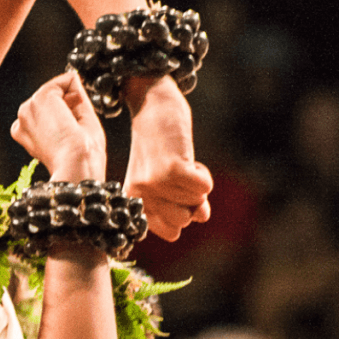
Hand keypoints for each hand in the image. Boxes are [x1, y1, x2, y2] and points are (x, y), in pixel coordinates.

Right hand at [11, 71, 105, 180]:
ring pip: (59, 89)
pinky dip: (78, 92)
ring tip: (71, 125)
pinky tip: (72, 114)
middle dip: (68, 107)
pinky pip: (67, 80)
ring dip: (72, 102)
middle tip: (72, 130)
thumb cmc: (79, 158)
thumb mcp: (75, 128)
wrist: (75, 164)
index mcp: (27, 134)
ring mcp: (28, 108)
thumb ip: (71, 102)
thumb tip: (72, 77)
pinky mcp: (40, 98)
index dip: (67, 118)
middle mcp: (22, 122)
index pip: (50, 112)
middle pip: (53, 98)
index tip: (70, 135)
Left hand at [123, 76, 212, 240]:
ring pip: (196, 202)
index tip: (175, 194)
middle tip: (181, 177)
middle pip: (184, 221)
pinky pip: (203, 188)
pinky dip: (204, 174)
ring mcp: (154, 183)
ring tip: (183, 162)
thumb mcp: (163, 179)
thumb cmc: (159, 145)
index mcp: (134, 202)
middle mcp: (141, 195)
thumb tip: (203, 216)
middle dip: (191, 202)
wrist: (150, 105)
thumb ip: (181, 204)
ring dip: (198, 183)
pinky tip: (191, 159)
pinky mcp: (171, 168)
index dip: (182, 214)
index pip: (171, 233)